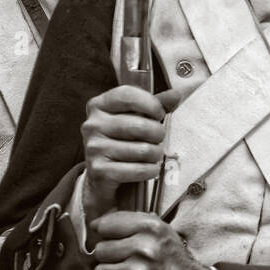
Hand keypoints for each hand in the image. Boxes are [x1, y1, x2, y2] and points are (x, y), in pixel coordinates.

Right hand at [80, 86, 179, 222]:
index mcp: (99, 106)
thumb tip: (177, 94)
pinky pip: (139, 169)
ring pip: (143, 150)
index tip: (159, 114)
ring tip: (153, 154)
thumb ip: (154, 104)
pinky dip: (151, 170)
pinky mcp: (99, 171)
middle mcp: (92, 125)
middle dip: (158, 134)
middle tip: (158, 138)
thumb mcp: (134, 117)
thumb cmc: (122, 140)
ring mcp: (94, 148)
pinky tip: (150, 169)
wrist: (102, 175)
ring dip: (156, 154)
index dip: (151, 104)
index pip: (128, 95)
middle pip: (140, 125)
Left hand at [90, 210, 216, 269]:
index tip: (111, 239)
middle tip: (124, 261)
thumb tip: (98, 223)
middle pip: (100, 250)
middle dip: (109, 257)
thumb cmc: (173, 261)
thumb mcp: (162, 232)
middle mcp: (144, 247)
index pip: (106, 225)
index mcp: (151, 228)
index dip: (105, 233)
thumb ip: (134, 222)